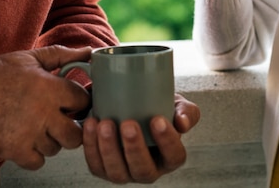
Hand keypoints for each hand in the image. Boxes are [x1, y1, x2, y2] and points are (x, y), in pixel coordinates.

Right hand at [0, 45, 91, 169]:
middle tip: (61, 121)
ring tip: (38, 127)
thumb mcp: (32, 58)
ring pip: (56, 148)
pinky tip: (27, 140)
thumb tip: (89, 52)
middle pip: (76, 134)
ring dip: (51, 140)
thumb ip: (63, 55)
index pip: (83, 102)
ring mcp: (30, 134)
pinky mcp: (14, 150)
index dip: (79, 101)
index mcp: (52, 89)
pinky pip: (38, 162)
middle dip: (72, 128)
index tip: (71, 102)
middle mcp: (44, 114)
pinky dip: (35, 155)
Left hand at [82, 93, 200, 183]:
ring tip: (106, 123)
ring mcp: (125, 172)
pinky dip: (91, 145)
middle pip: (143, 169)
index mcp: (169, 157)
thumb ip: (187, 112)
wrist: (135, 108)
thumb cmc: (159, 109)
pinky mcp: (104, 169)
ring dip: (109, 148)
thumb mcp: (178, 106)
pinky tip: (92, 124)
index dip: (167, 141)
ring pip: (117, 171)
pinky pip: (96, 164)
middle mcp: (148, 170)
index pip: (174, 156)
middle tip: (129, 123)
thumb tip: (183, 123)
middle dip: (134, 148)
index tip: (158, 120)